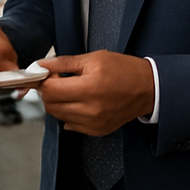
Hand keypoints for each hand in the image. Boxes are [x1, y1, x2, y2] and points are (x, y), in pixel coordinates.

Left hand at [35, 52, 154, 134]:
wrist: (147, 89)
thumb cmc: (124, 70)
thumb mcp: (95, 58)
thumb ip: (65, 62)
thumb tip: (42, 65)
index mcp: (90, 87)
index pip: (50, 89)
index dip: (45, 79)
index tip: (49, 73)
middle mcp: (90, 109)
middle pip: (51, 105)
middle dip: (50, 92)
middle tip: (59, 81)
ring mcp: (93, 123)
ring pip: (58, 116)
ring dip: (59, 103)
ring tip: (71, 91)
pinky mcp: (96, 130)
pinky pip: (70, 125)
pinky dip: (69, 114)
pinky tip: (80, 103)